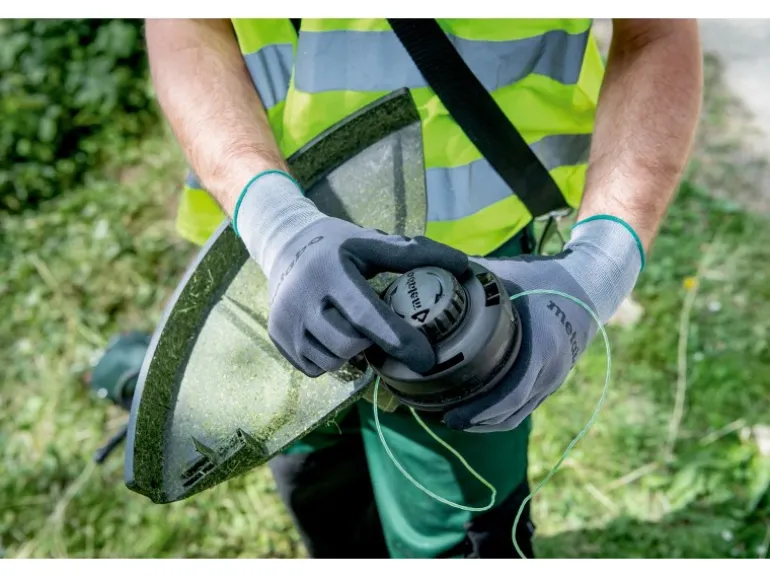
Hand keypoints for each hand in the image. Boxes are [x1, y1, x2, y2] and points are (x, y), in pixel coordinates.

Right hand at [235, 170, 468, 376]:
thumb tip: (461, 265)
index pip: (369, 316)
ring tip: (355, 329)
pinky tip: (333, 335)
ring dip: (352, 353)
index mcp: (331, 271)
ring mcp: (286, 321)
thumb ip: (415, 253)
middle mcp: (303, 298)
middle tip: (381, 330)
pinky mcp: (277, 337)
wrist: (284, 245)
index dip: (400, 342)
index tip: (427, 360)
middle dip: (373, 344)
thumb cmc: (338, 245)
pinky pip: (315, 367)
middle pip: (350, 346)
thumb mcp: (372, 242)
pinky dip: (331, 358)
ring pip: (333, 361)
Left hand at [443, 216, 643, 432]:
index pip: (510, 394)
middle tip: (441, 416)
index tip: (449, 415)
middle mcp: (551, 370)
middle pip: (510, 412)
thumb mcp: (509, 274)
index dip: (479, 411)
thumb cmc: (546, 277)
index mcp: (541, 348)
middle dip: (476, 420)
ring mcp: (553, 378)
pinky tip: (476, 409)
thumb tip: (428, 270)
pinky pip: (525, 406)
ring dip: (487, 421)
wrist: (591, 283)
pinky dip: (500, 413)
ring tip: (453, 416)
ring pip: (517, 414)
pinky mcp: (552, 378)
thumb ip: (471, 276)